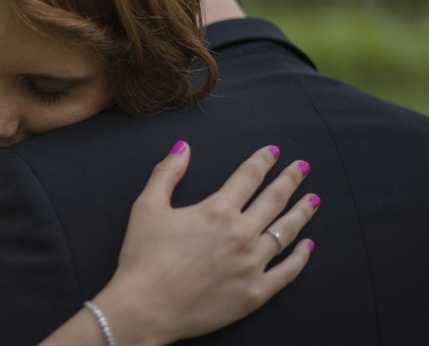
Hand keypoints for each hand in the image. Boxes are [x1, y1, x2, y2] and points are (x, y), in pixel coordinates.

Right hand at [96, 142, 317, 345]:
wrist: (146, 307)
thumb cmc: (143, 257)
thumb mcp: (147, 207)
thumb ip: (167, 173)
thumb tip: (183, 147)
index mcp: (217, 211)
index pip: (248, 177)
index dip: (263, 160)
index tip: (275, 151)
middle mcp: (241, 234)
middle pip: (274, 200)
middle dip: (289, 180)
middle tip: (302, 167)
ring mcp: (252, 265)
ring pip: (285, 233)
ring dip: (301, 213)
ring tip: (312, 200)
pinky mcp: (255, 293)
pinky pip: (287, 272)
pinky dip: (301, 257)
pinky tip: (307, 245)